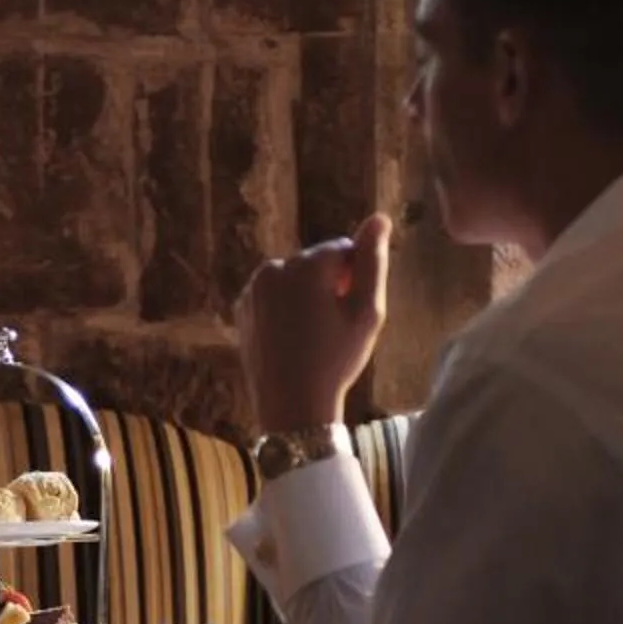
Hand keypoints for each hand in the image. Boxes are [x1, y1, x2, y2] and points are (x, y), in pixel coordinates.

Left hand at [234, 212, 393, 433]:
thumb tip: (379, 217)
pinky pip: (273, 296)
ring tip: (315, 334)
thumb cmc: (336, 360)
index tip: (354, 311)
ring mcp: (253, 289)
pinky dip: (286, 307)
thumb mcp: (367, 311)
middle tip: (336, 327)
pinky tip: (294, 338)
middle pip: (315, 262)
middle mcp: (273, 268)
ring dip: (307, 294)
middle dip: (330, 284)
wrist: (290, 406)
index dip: (355, 278)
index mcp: (306, 265)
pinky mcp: (243, 309)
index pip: (343, 250)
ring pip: (293, 278)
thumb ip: (373, 261)